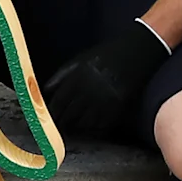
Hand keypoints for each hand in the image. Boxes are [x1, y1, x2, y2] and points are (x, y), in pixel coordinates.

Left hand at [39, 23, 168, 142]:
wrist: (136, 50)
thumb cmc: (105, 54)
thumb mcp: (81, 59)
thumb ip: (62, 75)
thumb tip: (45, 92)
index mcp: (77, 75)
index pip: (57, 102)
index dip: (51, 113)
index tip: (47, 119)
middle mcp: (89, 88)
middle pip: (68, 115)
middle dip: (61, 123)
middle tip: (58, 129)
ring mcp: (104, 98)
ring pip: (83, 123)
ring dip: (77, 127)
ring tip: (73, 130)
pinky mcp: (118, 105)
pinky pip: (101, 124)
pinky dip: (93, 128)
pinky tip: (90, 127)